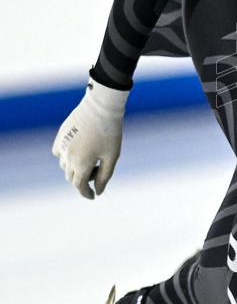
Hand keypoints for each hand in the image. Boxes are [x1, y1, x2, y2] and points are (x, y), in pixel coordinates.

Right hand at [52, 78, 128, 198]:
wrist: (101, 107)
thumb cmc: (110, 133)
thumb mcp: (111, 157)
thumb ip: (104, 177)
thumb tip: (98, 192)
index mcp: (81, 164)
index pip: (79, 186)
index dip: (86, 193)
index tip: (93, 196)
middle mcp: (68, 157)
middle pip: (71, 177)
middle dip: (83, 179)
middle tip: (98, 171)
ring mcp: (62, 146)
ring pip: (64, 165)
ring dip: (75, 168)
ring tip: (92, 158)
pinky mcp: (60, 135)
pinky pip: (59, 152)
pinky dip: (66, 156)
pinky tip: (78, 151)